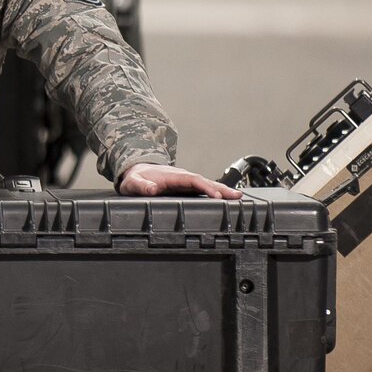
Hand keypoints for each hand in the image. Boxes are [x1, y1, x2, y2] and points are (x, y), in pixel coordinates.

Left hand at [119, 162, 241, 199]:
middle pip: (205, 181)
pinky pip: (203, 188)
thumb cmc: (135, 178)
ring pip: (206, 184)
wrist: (134, 171)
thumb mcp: (133, 183)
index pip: (193, 180)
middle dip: (222, 188)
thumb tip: (152, 189)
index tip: (217, 196)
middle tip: (238, 196)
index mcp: (172, 176)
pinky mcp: (185, 187)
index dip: (206, 187)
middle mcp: (182, 177)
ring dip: (222, 190)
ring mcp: (184, 181)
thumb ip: (141, 186)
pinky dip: (215, 192)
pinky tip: (225, 199)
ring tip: (238, 198)